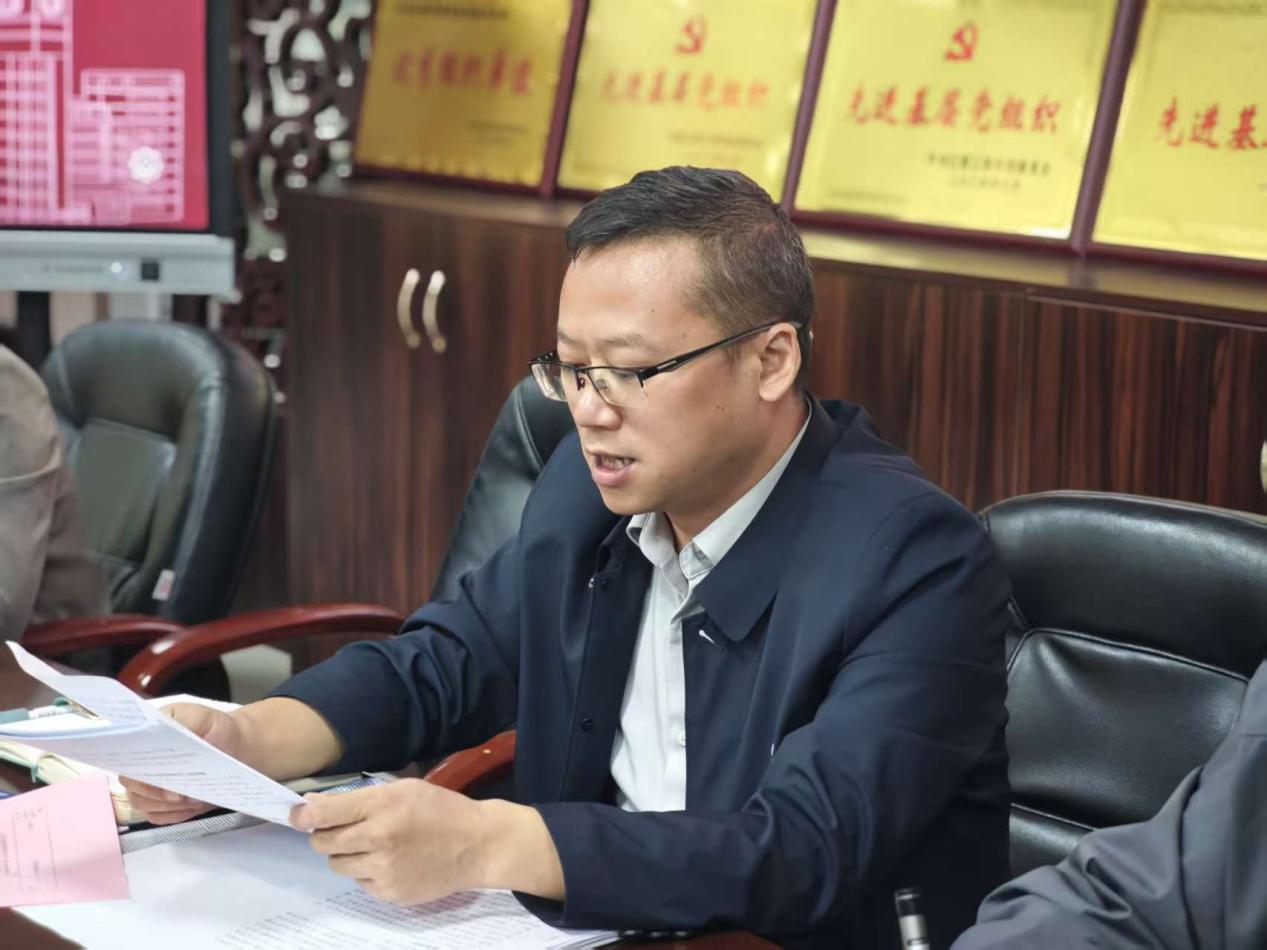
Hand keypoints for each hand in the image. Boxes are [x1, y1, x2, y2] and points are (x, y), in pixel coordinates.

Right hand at [118, 702, 246, 823]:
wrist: (237, 748)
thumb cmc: (217, 729)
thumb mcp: (204, 718)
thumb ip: (182, 722)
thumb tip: (158, 741)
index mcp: (145, 737)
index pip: (124, 755)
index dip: (135, 768)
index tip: (157, 774)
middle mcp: (142, 762)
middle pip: (130, 783)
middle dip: (153, 792)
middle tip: (179, 794)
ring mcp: (151, 784)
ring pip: (141, 803)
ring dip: (165, 805)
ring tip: (192, 798)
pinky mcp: (163, 803)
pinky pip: (157, 816)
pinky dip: (174, 814)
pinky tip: (193, 805)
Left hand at [292, 779, 563, 905]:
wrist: (478, 845)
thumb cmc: (442, 810)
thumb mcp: (405, 789)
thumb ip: (362, 797)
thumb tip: (317, 806)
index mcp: (383, 805)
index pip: (324, 814)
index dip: (303, 815)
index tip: (297, 816)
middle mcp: (379, 838)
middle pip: (323, 843)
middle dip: (324, 835)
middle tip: (341, 829)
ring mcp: (383, 870)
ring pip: (337, 865)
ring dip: (346, 854)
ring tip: (371, 845)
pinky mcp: (389, 893)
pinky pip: (359, 882)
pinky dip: (366, 871)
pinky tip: (390, 861)